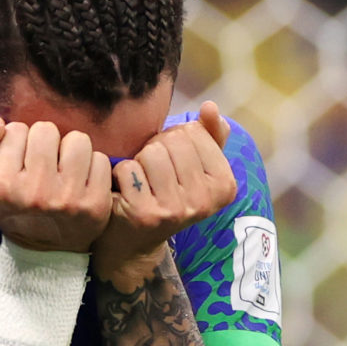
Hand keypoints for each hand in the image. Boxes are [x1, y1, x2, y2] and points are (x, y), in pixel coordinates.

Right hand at [0, 116, 112, 252]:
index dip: (16, 143)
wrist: (44, 251)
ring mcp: (68, 200)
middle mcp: (35, 194)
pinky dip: (91, 167)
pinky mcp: (96, 204)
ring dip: (70, 151)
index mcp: (1, 187)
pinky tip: (81, 183)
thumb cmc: (9, 210)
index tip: (18, 163)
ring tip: (63, 170)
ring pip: (77, 140)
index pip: (15, 130)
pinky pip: (100, 159)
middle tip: (42, 166)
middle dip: (44, 144)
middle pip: (46, 130)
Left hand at [92, 102, 238, 288]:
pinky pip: (129, 169)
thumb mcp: (196, 166)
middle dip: (158, 148)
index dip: (176, 139)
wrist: (135, 239)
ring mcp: (174, 210)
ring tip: (143, 180)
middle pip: (173, 141)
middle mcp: (204, 202)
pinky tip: (128, 191)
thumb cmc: (167, 191)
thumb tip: (210, 106)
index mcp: (225, 186)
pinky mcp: (144, 214)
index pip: (194, 132)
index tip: (174, 161)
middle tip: (155, 172)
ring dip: (140, 161)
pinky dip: (122, 175)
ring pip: (151, 153)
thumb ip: (210, 135)